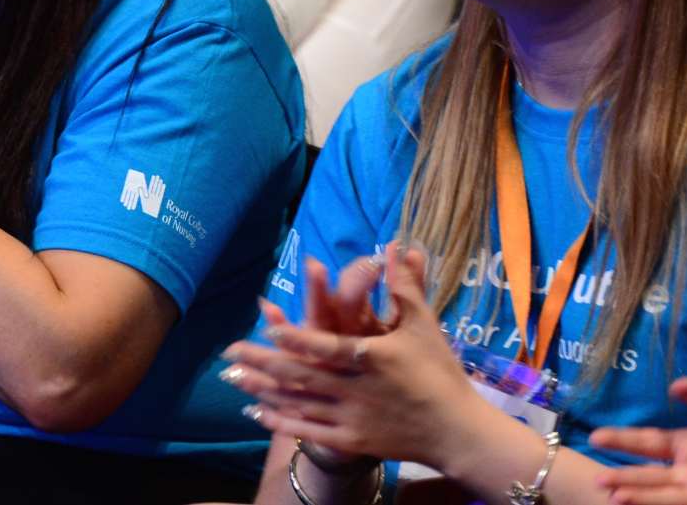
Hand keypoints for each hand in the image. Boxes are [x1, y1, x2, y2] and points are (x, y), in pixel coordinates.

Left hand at [220, 246, 490, 468]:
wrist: (458, 432)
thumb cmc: (440, 373)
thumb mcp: (423, 326)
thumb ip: (405, 286)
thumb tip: (397, 245)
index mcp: (373, 357)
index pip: (329, 345)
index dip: (297, 335)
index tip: (267, 323)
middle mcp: (358, 388)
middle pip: (302, 375)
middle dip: (262, 363)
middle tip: (229, 351)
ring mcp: (353, 418)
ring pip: (299, 403)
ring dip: (263, 390)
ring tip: (232, 377)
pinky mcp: (352, 441)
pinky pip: (309, 431)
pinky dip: (281, 421)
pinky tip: (256, 413)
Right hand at [590, 375, 686, 504]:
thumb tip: (673, 387)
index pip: (650, 442)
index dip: (623, 440)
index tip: (596, 437)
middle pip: (647, 472)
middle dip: (621, 474)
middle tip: (596, 477)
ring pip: (658, 492)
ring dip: (632, 492)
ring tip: (606, 491)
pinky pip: (676, 504)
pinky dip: (650, 503)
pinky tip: (628, 501)